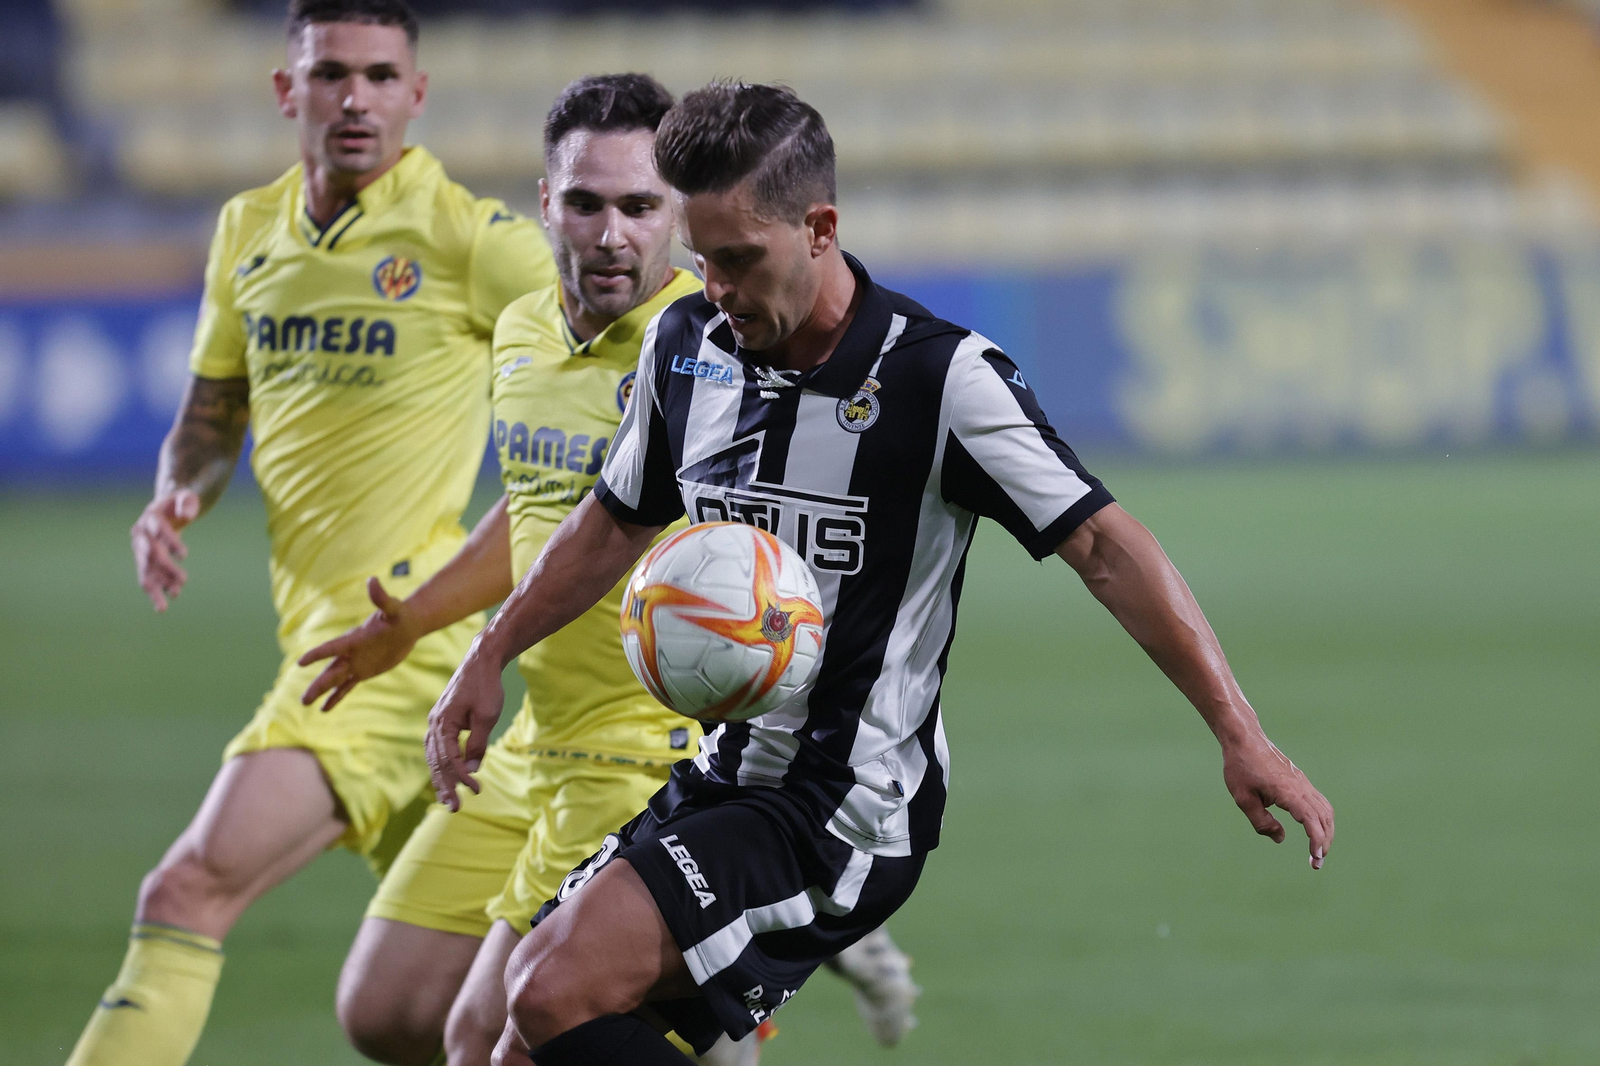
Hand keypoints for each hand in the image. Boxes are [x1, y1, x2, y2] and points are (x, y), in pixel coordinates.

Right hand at [131, 489, 200, 611]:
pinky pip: (149, 576)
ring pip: (146, 570)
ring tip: (170, 599)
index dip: (171, 542)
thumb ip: (187, 502)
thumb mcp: (187, 497)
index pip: (160, 530)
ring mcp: (141, 548)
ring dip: (157, 585)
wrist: (166, 510)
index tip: (185, 555)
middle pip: (151, 553)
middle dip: (166, 568)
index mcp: (151, 516)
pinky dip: (157, 588)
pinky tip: (164, 603)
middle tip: (184, 580)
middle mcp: (141, 533)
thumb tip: (187, 516)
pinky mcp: (145, 560)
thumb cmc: (179, 503)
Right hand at [297, 577, 419, 710]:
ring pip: (334, 680)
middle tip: (303, 699)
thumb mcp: (393, 608)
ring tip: (304, 703)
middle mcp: (351, 653)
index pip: (332, 647)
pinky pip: (346, 686)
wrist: (408, 626)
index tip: (301, 662)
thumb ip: (381, 597)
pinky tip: (324, 709)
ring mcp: (356, 663)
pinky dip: (336, 697)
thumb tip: (373, 580)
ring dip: (321, 691)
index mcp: (354, 639)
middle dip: (317, 684)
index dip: (318, 654)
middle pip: (330, 670)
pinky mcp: (364, 671)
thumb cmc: (401, 615)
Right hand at [425, 645, 505, 810]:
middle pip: (436, 762)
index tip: (476, 790)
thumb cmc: (486, 687)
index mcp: (443, 723)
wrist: (481, 661)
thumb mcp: (487, 717)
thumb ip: (477, 745)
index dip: (460, 778)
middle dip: (445, 786)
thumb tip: (470, 771)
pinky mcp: (443, 721)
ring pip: (434, 757)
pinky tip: (448, 777)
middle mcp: (434, 723)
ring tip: (448, 799)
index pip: (449, 759)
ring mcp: (436, 722)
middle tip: (454, 808)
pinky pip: (439, 748)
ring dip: (441, 778)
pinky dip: (442, 764)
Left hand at [1221, 731, 1334, 869]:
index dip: (1316, 842)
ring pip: (1325, 810)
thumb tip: (1281, 838)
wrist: (1244, 739)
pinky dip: (1322, 818)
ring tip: (1318, 850)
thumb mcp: (1243, 799)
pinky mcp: (1300, 780)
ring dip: (1326, 831)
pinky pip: (1319, 801)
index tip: (1315, 859)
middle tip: (1316, 863)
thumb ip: (1262, 822)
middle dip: (1324, 843)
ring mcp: (1303, 782)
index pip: (1312, 821)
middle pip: (1324, 818)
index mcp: (1288, 792)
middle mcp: (1301, 787)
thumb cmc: (1240, 767)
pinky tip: (1315, 828)